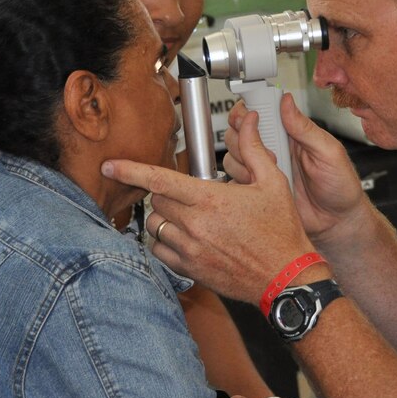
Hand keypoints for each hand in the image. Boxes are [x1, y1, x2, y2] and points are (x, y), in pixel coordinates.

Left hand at [101, 112, 318, 303]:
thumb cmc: (281, 231)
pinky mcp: (190, 269)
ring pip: (155, 224)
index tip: (110, 166)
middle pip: (156, 199)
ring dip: (165, 216)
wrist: (286, 276)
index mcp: (211, 200)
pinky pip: (158, 251)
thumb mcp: (272, 183)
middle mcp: (195, 225)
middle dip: (167, 192)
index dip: (130, 170)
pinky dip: (164, 240)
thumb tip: (250, 121)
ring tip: (189, 216)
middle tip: (190, 194)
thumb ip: (253, 149)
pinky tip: (184, 236)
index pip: (159, 180)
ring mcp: (190, 249)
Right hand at [223, 94, 370, 251]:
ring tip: (272, 170)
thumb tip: (286, 101)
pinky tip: (261, 187)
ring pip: (233, 156)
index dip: (247, 111)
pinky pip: (236, 182)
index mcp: (290, 134)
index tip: (249, 116)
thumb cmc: (341, 185)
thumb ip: (305, 128)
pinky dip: (241, 183)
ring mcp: (263, 170)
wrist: (338, 222)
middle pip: (238, 132)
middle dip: (243, 138)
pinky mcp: (258, 191)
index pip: (259, 112)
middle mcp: (273, 149)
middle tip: (270, 152)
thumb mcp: (329, 152)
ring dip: (245, 162)